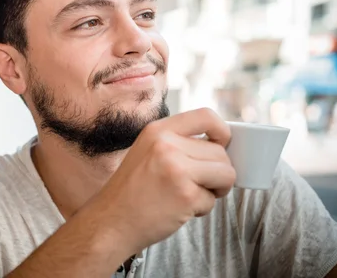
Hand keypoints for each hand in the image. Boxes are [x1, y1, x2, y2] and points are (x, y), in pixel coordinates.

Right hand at [88, 108, 235, 254]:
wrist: (110, 221)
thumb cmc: (130, 191)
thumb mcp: (147, 151)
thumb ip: (177, 143)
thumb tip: (218, 145)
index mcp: (157, 130)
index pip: (206, 116)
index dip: (222, 131)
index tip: (222, 146)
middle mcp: (167, 145)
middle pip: (220, 152)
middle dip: (217, 172)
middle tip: (197, 184)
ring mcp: (177, 169)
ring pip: (226, 174)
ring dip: (214, 189)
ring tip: (189, 195)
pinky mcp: (186, 195)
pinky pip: (212, 200)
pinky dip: (201, 209)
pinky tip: (178, 209)